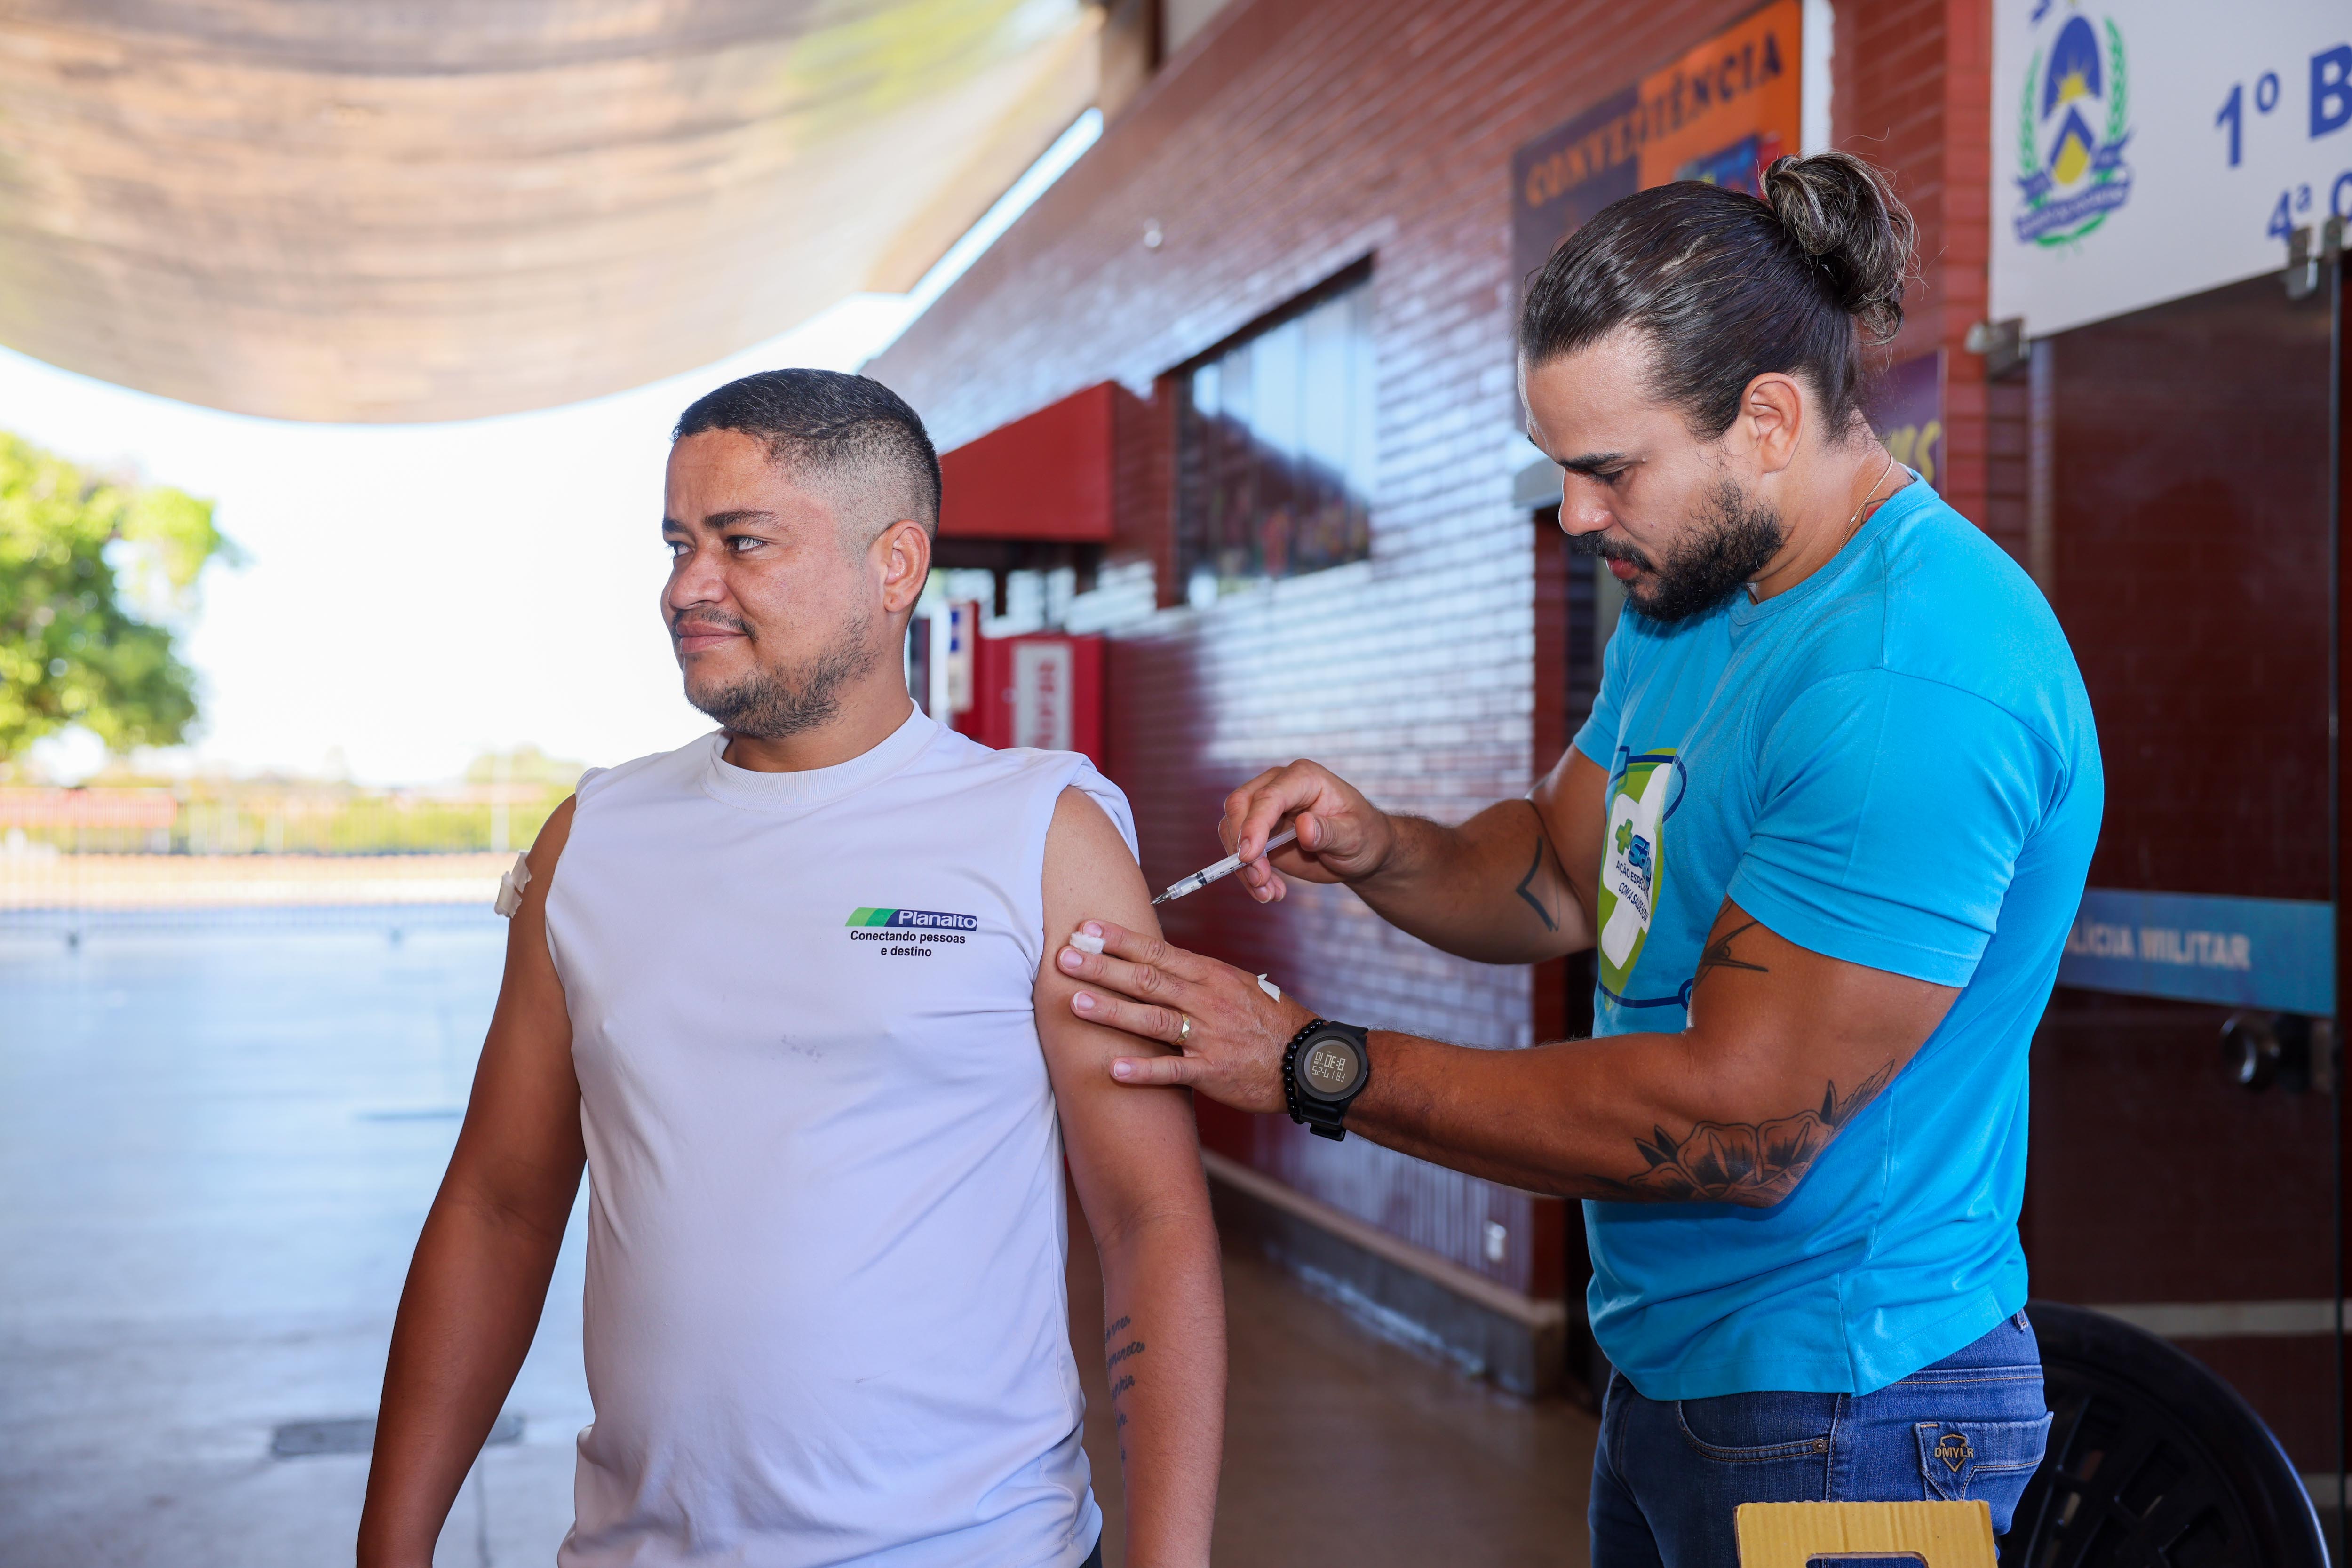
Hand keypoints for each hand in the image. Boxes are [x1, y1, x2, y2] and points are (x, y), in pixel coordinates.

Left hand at [1057, 921, 1315, 1112]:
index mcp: (1209, 975)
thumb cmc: (1266, 1019)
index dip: (1119, 940)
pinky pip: (1172, 1070)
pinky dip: (1143, 1070)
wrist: (1306, 1060)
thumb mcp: (1234, 983)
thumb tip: (1153, 959)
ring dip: (1112, 1011)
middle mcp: (1205, 1000)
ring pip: (1153, 1019)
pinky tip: (1114, 1068)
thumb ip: (1194, 974)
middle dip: (1102, 968)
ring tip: (1076, 1004)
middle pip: (1146, 979)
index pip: (1157, 951)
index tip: (1085, 928)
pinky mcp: (1211, 1071)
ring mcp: (1208, 1036)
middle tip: (1065, 958)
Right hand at [1218, 760, 1396, 904]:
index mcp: (1304, 778)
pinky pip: (1238, 848)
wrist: (1360, 851)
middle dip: (1242, 847)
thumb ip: (1329, 831)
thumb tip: (1303, 826)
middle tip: (1260, 881)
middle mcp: (1279, 786)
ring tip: (1269, 894)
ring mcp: (1265, 808)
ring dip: (1242, 866)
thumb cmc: (1363, 836)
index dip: (1254, 825)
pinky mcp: (1258, 830)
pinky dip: (1246, 873)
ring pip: (1232, 829)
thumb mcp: (1354, 837)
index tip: (1249, 857)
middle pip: (1239, 806)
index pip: (1269, 796)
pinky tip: (1270, 892)